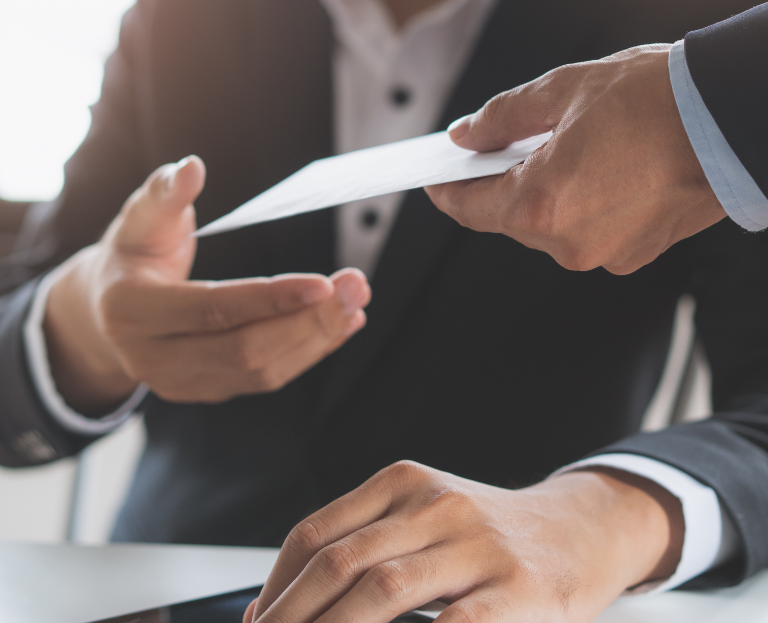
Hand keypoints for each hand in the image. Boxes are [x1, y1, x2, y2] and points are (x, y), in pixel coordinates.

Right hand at [44, 156, 370, 413]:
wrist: (110, 309)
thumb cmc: (132, 255)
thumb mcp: (140, 219)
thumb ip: (166, 194)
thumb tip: (192, 166)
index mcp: (132, 311)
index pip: (212, 309)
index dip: (272, 299)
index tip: (325, 283)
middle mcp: (152, 358)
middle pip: (245, 350)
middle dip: (310, 321)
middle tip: (356, 287)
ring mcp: (179, 383)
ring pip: (262, 372)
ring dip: (317, 338)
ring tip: (356, 303)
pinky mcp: (207, 390)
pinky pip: (265, 378)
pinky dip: (308, 352)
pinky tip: (339, 325)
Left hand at [244, 461, 681, 622]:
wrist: (574, 530)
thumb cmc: (484, 533)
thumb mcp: (425, 514)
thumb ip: (369, 542)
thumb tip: (290, 599)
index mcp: (405, 481)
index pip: (317, 530)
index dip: (277, 584)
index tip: (258, 620)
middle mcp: (437, 503)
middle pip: (341, 561)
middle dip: (292, 615)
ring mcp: (477, 543)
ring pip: (383, 590)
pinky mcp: (517, 587)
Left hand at [426, 45, 724, 273]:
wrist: (736, 118)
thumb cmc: (657, 99)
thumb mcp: (562, 92)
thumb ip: (502, 118)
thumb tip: (467, 135)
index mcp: (542, 204)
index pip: (470, 208)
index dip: (447, 191)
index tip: (435, 178)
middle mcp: (568, 242)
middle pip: (509, 217)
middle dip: (502, 182)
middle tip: (504, 145)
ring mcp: (603, 255)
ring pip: (548, 225)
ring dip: (545, 192)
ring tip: (566, 149)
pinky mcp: (633, 255)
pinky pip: (585, 232)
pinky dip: (579, 205)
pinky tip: (598, 170)